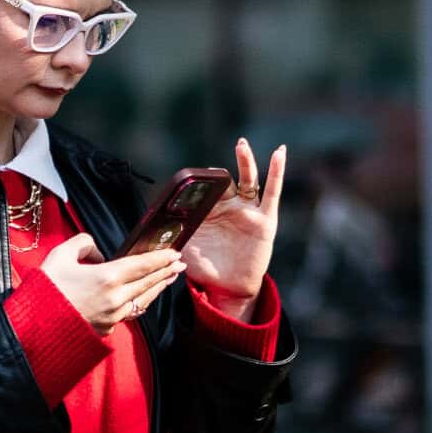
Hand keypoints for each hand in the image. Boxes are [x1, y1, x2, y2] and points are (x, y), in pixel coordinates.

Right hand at [41, 234, 184, 332]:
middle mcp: (116, 298)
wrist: (34, 325)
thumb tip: (98, 253)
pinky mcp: (107, 328)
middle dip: (165, 272)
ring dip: (157, 288)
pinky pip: (130, 313)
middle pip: (148, 283)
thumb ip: (84, 244)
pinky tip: (145, 298)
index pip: (142, 265)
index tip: (174, 253)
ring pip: (143, 300)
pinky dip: (141, 303)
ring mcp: (113, 316)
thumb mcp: (62, 254)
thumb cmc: (47, 288)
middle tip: (178, 265)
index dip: (160, 259)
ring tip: (168, 280)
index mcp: (107, 277)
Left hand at [181, 139, 285, 318]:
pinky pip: (272, 192)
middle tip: (210, 167)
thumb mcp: (185, 252)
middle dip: (218, 173)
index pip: (204, 189)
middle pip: (225, 182)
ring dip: (245, 161)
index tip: (189, 178)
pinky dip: (277, 171)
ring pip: (249, 180)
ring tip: (241, 144)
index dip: (198, 183)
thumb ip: (171, 238)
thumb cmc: (205, 269)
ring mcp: (248, 210)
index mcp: (209, 211)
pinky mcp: (265, 219)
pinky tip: (279, 153)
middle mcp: (229, 207)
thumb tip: (152, 231)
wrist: (228, 287)